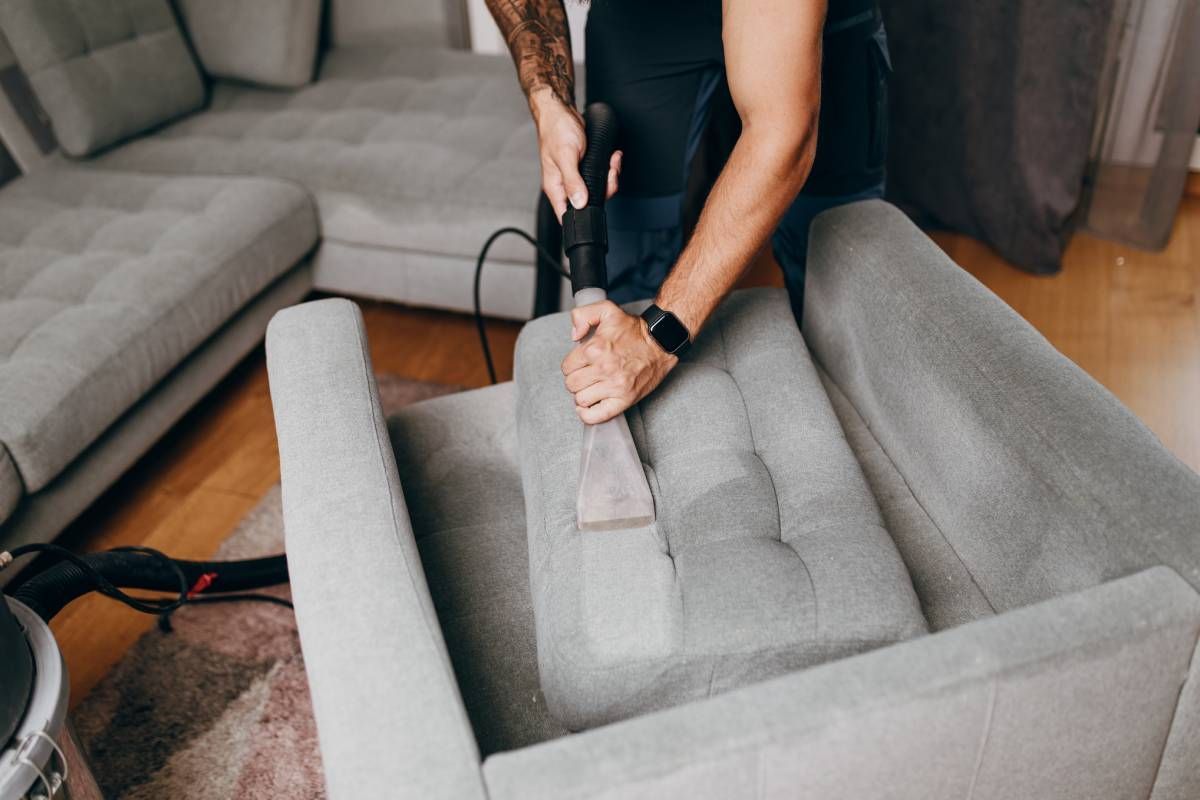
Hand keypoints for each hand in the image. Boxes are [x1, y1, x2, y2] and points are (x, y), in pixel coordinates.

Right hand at [530, 88, 620, 220]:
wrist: (561, 111)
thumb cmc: (557, 130)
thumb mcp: (566, 156)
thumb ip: (572, 181)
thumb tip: (579, 203)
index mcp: (555, 187)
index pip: (566, 215)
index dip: (581, 219)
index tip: (596, 211)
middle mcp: (565, 185)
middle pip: (588, 204)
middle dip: (605, 190)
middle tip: (609, 174)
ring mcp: (575, 177)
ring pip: (597, 190)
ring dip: (610, 177)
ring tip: (612, 162)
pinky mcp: (584, 168)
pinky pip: (600, 176)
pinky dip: (609, 168)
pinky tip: (612, 158)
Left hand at [561, 301, 676, 423]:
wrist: (661, 343)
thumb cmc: (635, 330)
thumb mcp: (607, 310)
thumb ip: (583, 314)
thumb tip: (574, 336)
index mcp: (595, 349)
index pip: (567, 367)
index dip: (572, 366)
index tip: (581, 364)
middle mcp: (603, 368)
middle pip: (572, 384)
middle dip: (577, 380)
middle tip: (587, 375)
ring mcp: (614, 386)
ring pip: (581, 400)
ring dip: (583, 394)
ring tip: (592, 387)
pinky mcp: (625, 399)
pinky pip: (596, 416)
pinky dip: (588, 415)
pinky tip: (589, 406)